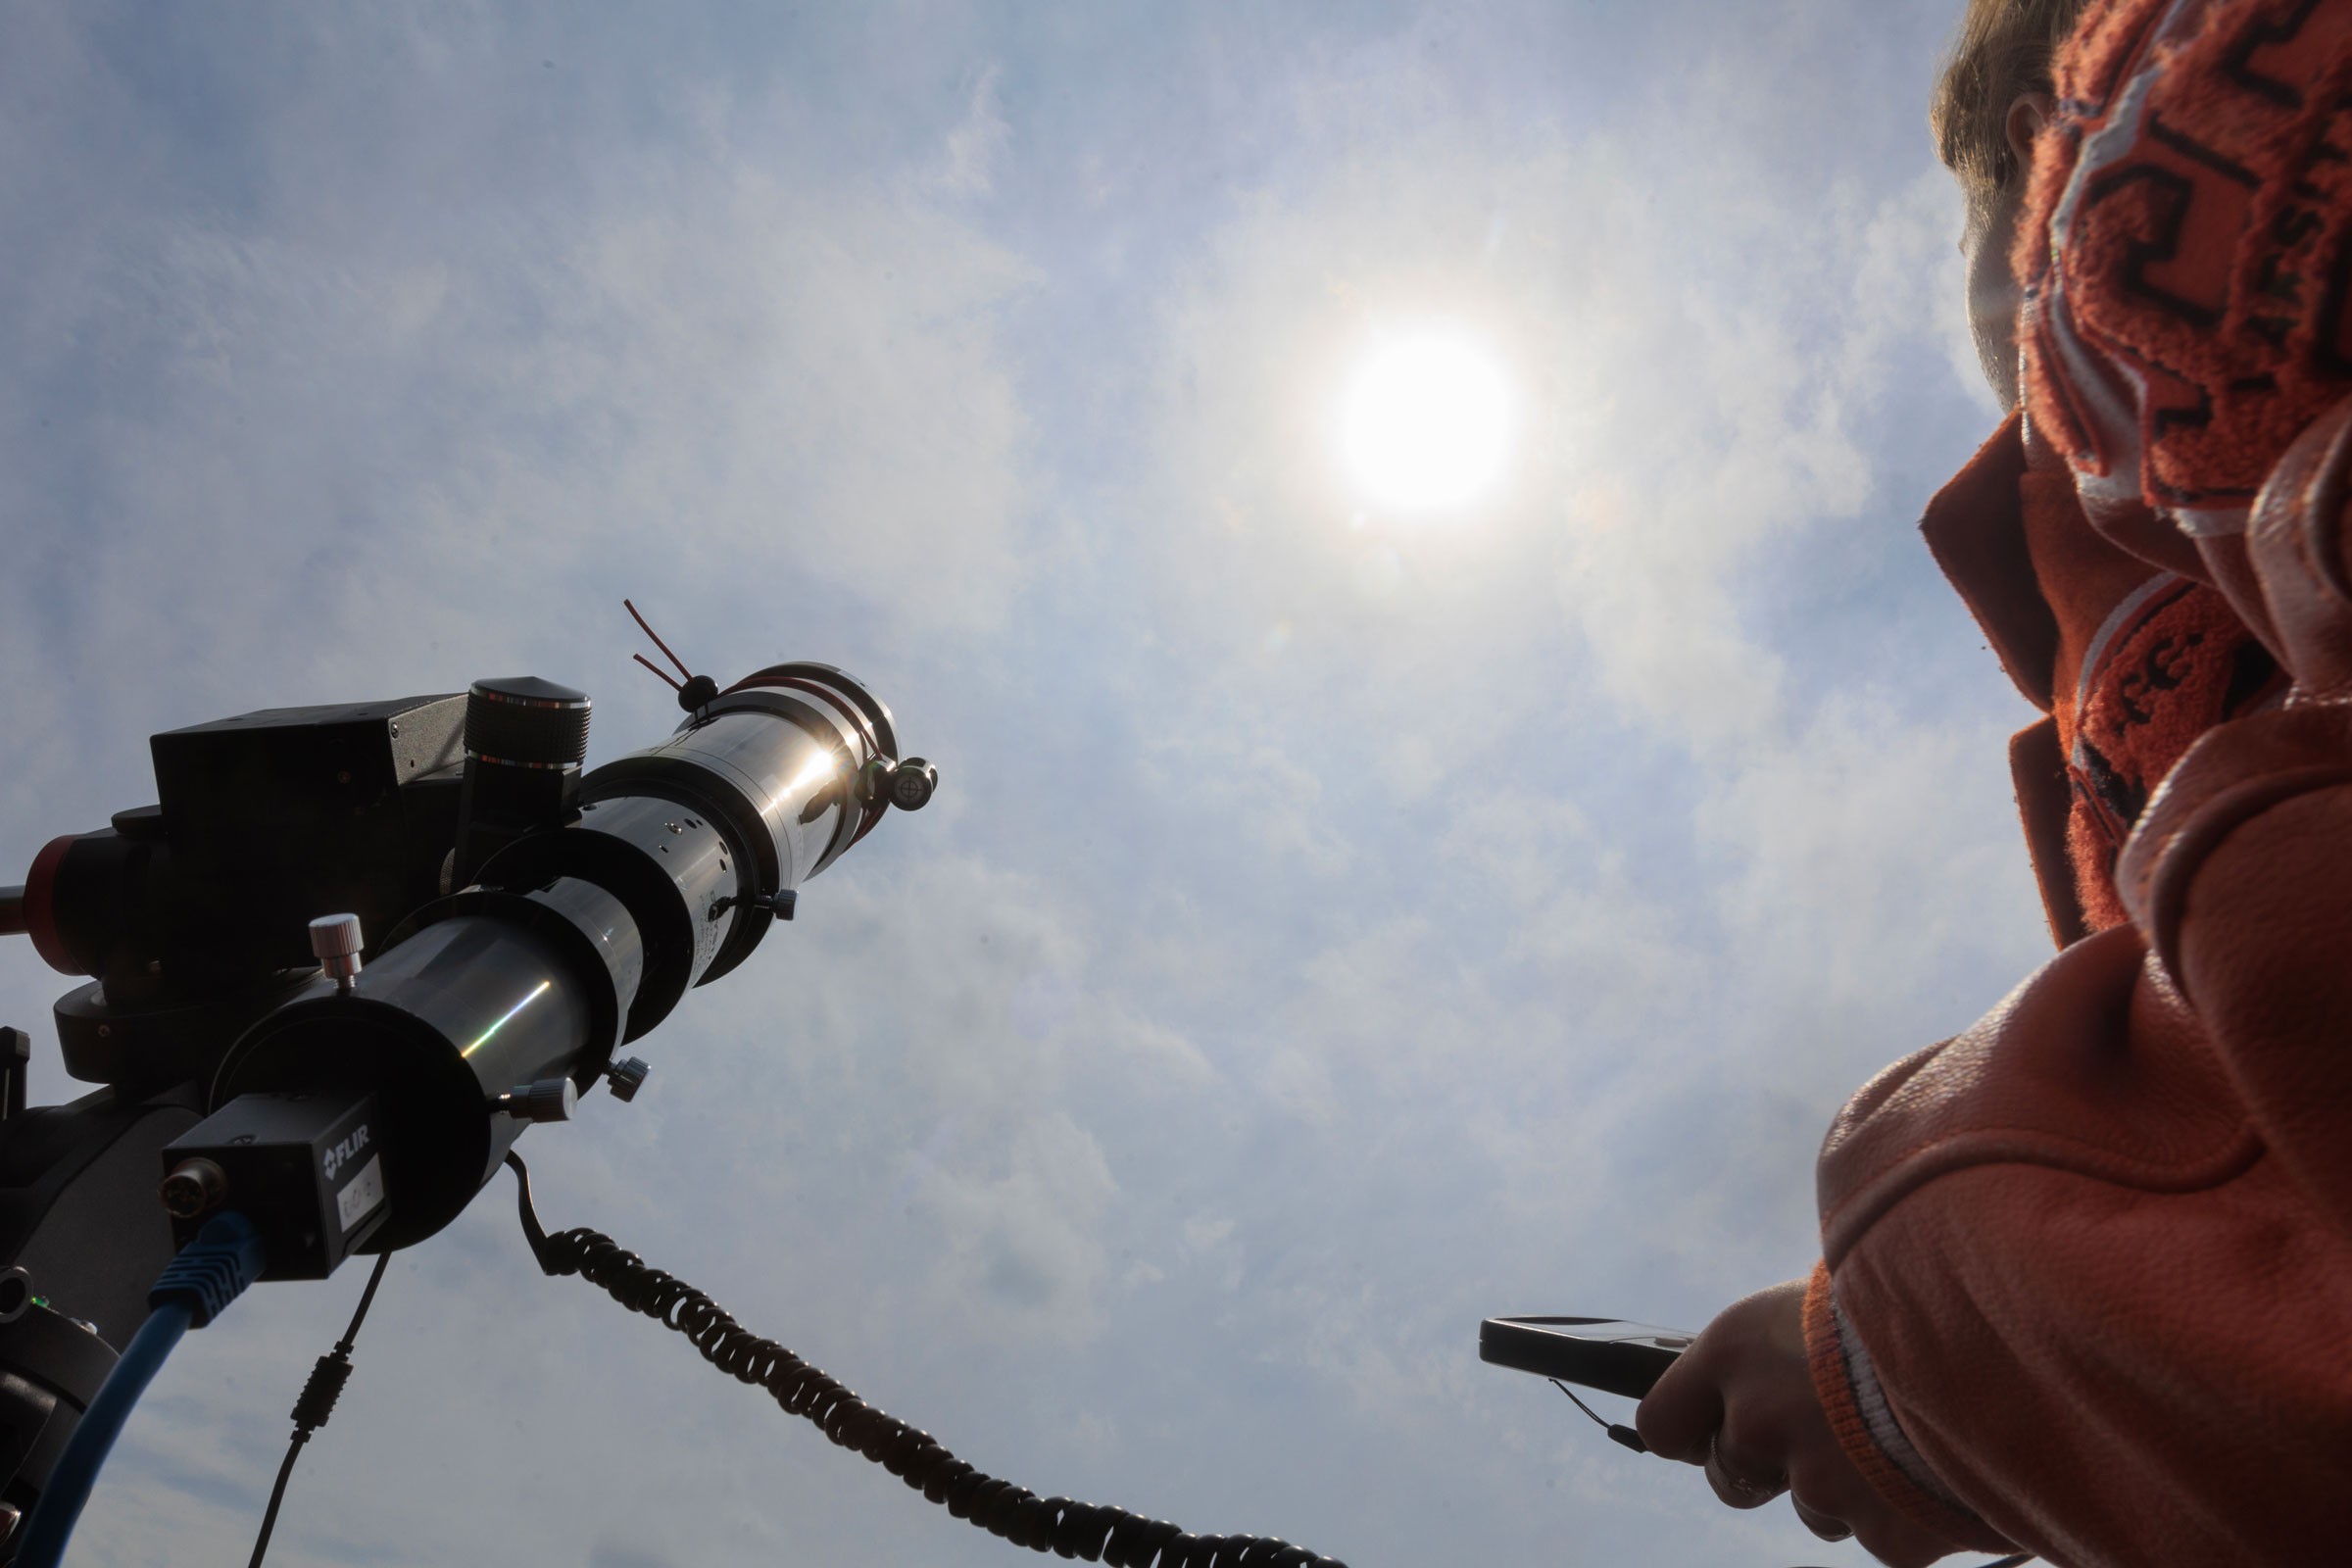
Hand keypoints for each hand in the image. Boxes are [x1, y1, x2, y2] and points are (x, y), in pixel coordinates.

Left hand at [1634, 1279, 1958, 1566]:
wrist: (2011, 1343)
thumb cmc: (1916, 1296)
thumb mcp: (1827, 1294)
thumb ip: (1781, 1346)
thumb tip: (1765, 1365)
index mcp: (1736, 1352)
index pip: (1662, 1422)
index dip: (1688, 1431)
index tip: (1704, 1432)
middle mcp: (1761, 1421)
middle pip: (1730, 1477)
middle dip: (1766, 1465)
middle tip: (1822, 1431)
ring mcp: (1818, 1485)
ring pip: (1810, 1507)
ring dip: (1841, 1485)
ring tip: (1897, 1431)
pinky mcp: (1880, 1534)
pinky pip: (1877, 1534)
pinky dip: (1903, 1511)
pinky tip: (1936, 1463)